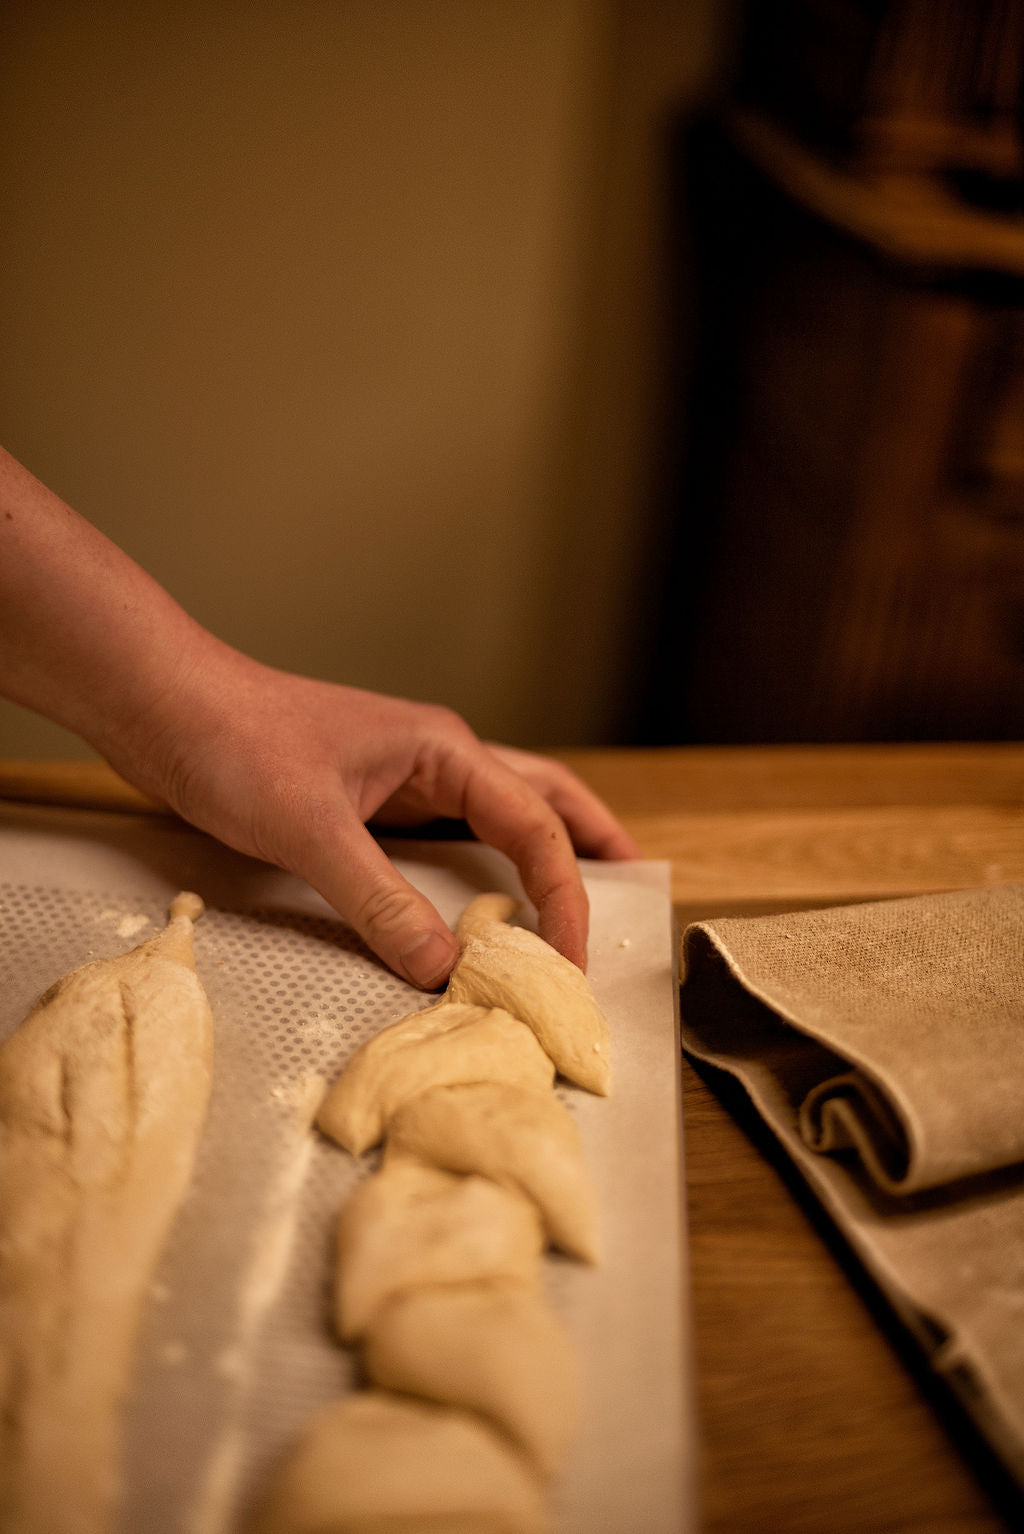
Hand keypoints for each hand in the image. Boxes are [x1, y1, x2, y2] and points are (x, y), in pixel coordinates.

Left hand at [116, 638, 638, 987]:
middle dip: (593, 840)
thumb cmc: (233, 743)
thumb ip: (379, 901)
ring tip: (573, 898)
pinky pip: (441, 838)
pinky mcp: (365, 801)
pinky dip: (475, 869)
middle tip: (634, 887)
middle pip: (542, 797)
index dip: (564, 895)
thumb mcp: (310, 830)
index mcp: (443, 751)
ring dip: (540, 852)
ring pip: (496, 813)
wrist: (162, 704)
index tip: (571, 960)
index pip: (535, 826)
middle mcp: (436, 759)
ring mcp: (401, 778)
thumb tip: (444, 969)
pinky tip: (470, 902)